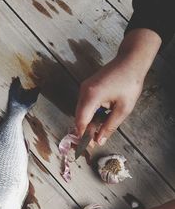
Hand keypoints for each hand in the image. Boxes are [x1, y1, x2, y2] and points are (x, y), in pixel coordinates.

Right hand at [75, 29, 160, 144]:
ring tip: (96, 132)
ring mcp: (84, 88)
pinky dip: (88, 114)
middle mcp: (83, 91)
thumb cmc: (130, 84)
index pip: (81, 121)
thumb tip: (99, 141)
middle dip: (84, 130)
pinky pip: (84, 104)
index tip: (86, 146)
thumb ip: (109, 126)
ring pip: (80, 111)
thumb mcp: (123, 109)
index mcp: (92, 96)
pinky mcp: (86, 87)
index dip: (82, 135)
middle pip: (78, 117)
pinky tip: (97, 120)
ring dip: (87, 123)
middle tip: (93, 142)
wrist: (130, 61)